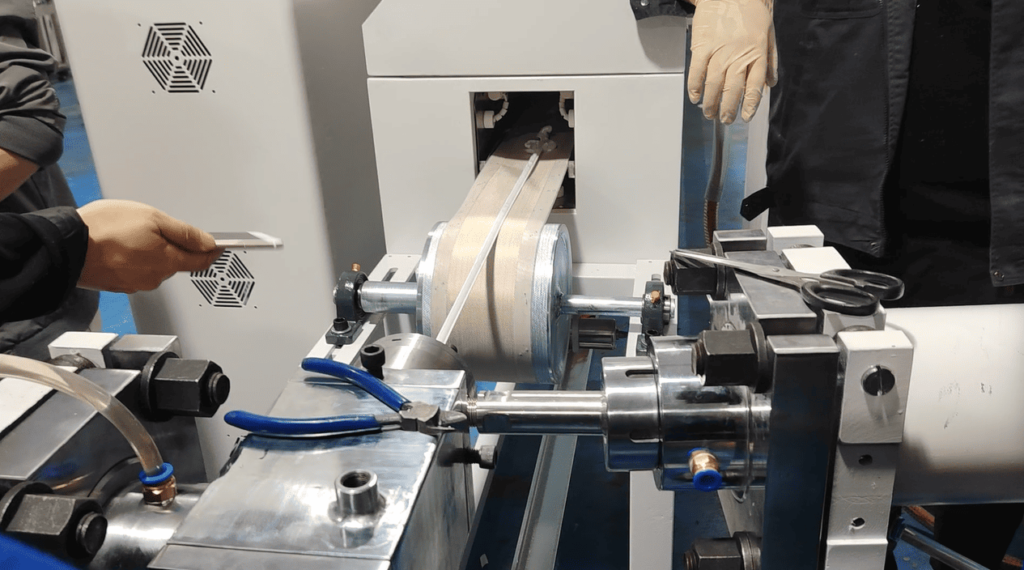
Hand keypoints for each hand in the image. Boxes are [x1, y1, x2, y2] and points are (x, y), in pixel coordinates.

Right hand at [77, 200, 221, 292]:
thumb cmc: (104, 229)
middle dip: (174, 246)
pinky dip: (135, 259)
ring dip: (151, 252)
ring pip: (156, 267)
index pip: (201, 261)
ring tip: (131, 235)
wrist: (66, 244)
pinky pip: (137, 271)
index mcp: (167, 261)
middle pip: (177, 262)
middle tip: (157, 227)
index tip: (219, 246)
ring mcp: (136, 284)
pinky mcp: (119, 285)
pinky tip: (120, 247)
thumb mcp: (152, 218)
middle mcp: (154, 278)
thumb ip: (184, 232)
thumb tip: (208, 242)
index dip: (212, 251)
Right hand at [688, 0, 776, 123]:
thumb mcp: (769, 32)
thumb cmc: (750, 8)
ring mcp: (719, 51)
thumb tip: (771, 83)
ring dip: (711, 103)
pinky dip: (695, 87)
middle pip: (733, 90)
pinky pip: (697, 72)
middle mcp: (739, 55)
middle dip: (728, 109)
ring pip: (714, 85)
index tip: (745, 116)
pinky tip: (695, 96)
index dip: (749, 105)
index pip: (754, 87)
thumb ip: (770, 60)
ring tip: (709, 113)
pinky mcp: (702, 46)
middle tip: (724, 119)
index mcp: (757, 53)